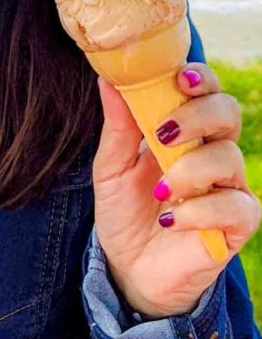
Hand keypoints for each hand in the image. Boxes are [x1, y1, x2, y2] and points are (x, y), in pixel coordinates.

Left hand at [93, 62, 260, 318]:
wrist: (129, 267)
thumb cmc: (124, 208)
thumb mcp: (111, 166)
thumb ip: (117, 125)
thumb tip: (108, 77)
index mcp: (185, 127)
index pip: (206, 89)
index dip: (201, 77)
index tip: (181, 78)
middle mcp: (212, 150)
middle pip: (227, 112)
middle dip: (197, 115)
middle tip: (163, 132)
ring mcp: (228, 186)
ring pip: (229, 157)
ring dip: (190, 169)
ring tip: (160, 189)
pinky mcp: (236, 225)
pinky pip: (235, 206)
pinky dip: (199, 210)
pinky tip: (170, 219)